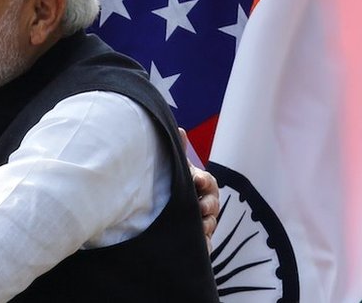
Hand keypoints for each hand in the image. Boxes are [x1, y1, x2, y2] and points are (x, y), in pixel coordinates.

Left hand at [179, 128, 219, 251]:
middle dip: (208, 207)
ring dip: (205, 226)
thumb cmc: (175, 181)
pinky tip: (201, 248)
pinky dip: (204, 247)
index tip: (197, 180)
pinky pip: (205, 246)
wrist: (165, 206)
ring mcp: (204, 222)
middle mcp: (206, 204)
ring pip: (209, 226)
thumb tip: (179, 129)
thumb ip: (179, 150)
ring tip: (199, 228)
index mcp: (202, 185)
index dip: (203, 181)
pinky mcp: (199, 241)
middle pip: (212, 206)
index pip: (208, 182)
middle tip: (200, 208)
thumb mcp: (177, 167)